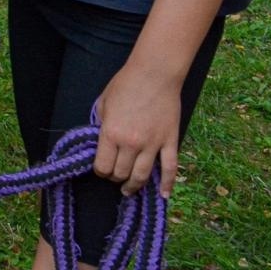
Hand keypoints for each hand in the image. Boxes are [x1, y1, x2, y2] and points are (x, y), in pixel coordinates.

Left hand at [94, 64, 182, 196]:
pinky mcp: (170, 142)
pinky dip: (167, 184)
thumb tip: (100, 140)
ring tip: (129, 189)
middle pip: (121, 173)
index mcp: (111, 133)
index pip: (103, 166)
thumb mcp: (104, 103)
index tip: (101, 169)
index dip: (100, 171)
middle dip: (115, 178)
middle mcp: (131, 143)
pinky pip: (170, 168)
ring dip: (134, 185)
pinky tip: (163, 195)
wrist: (154, 74)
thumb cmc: (125, 85)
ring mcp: (152, 144)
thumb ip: (101, 124)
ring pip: (142, 175)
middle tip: (115, 177)